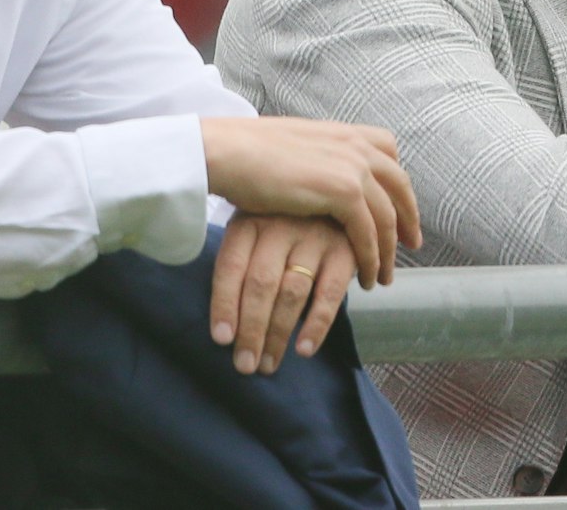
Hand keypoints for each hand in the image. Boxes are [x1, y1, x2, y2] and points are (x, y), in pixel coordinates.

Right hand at [200, 116, 421, 289]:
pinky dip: (370, 258)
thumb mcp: (294, 146)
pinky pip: (369, 232)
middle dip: (407, 218)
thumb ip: (317, 156)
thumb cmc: (246, 152)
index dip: (397, 185)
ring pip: (386, 216)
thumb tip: (319, 171)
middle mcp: (356, 145)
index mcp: (345, 132)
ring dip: (388, 249)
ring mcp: (353, 167)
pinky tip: (365, 278)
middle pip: (399, 186)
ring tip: (383, 275)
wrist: (228, 152)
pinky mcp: (343, 192)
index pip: (389, 155)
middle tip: (411, 245)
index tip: (401, 208)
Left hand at [210, 213, 355, 374]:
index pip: (231, 266)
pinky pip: (329, 294)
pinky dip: (316, 325)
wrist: (334, 202)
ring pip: (292, 292)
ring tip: (267, 364)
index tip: (222, 339)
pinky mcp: (344, 251)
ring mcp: (314, 237)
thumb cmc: (282, 228)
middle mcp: (280, 226)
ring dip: (278, 334)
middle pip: (261, 284)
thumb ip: (241, 266)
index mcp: (249, 221)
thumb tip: (225, 327)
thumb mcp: (254, 233)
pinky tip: (304, 350)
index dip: (224, 304)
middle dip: (251, 330)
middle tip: (245, 364)